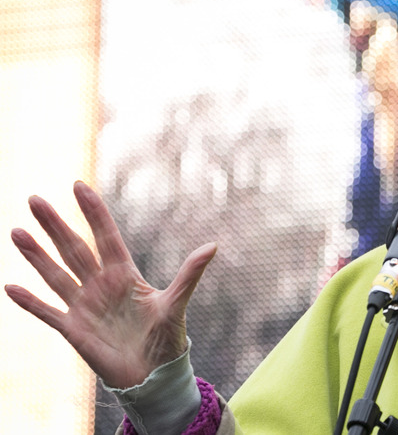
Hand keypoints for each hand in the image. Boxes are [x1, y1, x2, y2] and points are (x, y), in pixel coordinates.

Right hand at [4, 181, 215, 388]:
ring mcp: (84, 305)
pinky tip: (11, 287)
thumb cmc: (166, 338)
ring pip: (56, 274)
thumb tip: (212, 246)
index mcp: (125, 274)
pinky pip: (47, 312)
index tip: (79, 186)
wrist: (153, 375)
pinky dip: (30, 301)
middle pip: (74, 248)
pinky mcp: (73, 329)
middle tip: (35, 200)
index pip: (105, 236)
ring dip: (36, 255)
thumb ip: (189, 274)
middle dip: (55, 225)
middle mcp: (101, 285)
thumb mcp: (176, 304)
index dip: (93, 212)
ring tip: (17, 232)